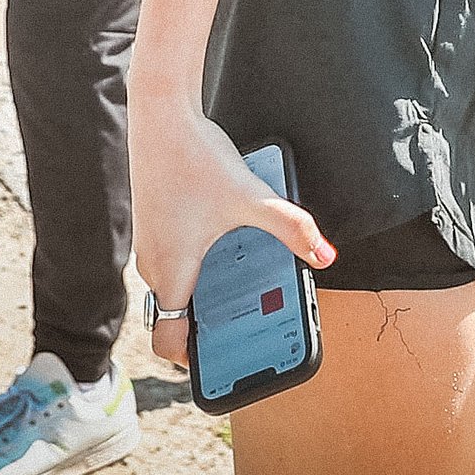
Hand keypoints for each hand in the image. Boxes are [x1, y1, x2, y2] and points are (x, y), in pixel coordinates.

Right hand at [130, 93, 335, 367]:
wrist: (160, 115)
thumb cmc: (196, 159)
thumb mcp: (250, 197)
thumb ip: (290, 227)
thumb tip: (325, 255)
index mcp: (171, 273)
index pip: (169, 342)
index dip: (195, 360)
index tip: (224, 360)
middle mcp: (153, 266)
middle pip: (175, 316)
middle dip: (208, 325)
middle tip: (245, 323)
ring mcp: (149, 243)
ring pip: (174, 286)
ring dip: (201, 293)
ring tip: (239, 287)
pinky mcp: (153, 222)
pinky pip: (171, 260)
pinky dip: (193, 264)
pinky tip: (223, 244)